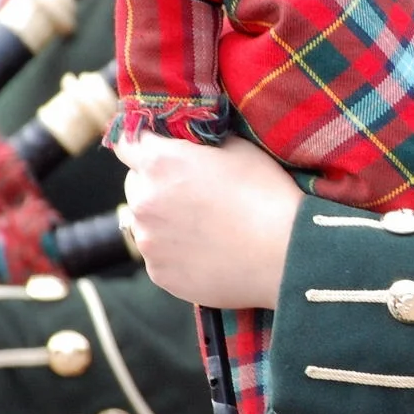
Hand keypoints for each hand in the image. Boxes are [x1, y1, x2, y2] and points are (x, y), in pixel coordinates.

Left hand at [115, 135, 303, 309]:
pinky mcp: (160, 274)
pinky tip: (206, 250)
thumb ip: (200, 140)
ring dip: (164, 220)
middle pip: (134, 184)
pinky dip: (175, 252)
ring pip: (145, 223)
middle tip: (191, 193)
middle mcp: (144, 201)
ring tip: (203, 226)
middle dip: (154, 184)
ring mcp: (149, 242)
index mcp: (160, 162)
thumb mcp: (237, 147)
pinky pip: (159, 256)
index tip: (160, 150)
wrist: (285, 256)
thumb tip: (188, 139)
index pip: (128, 143)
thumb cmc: (267, 196)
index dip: (145, 144)